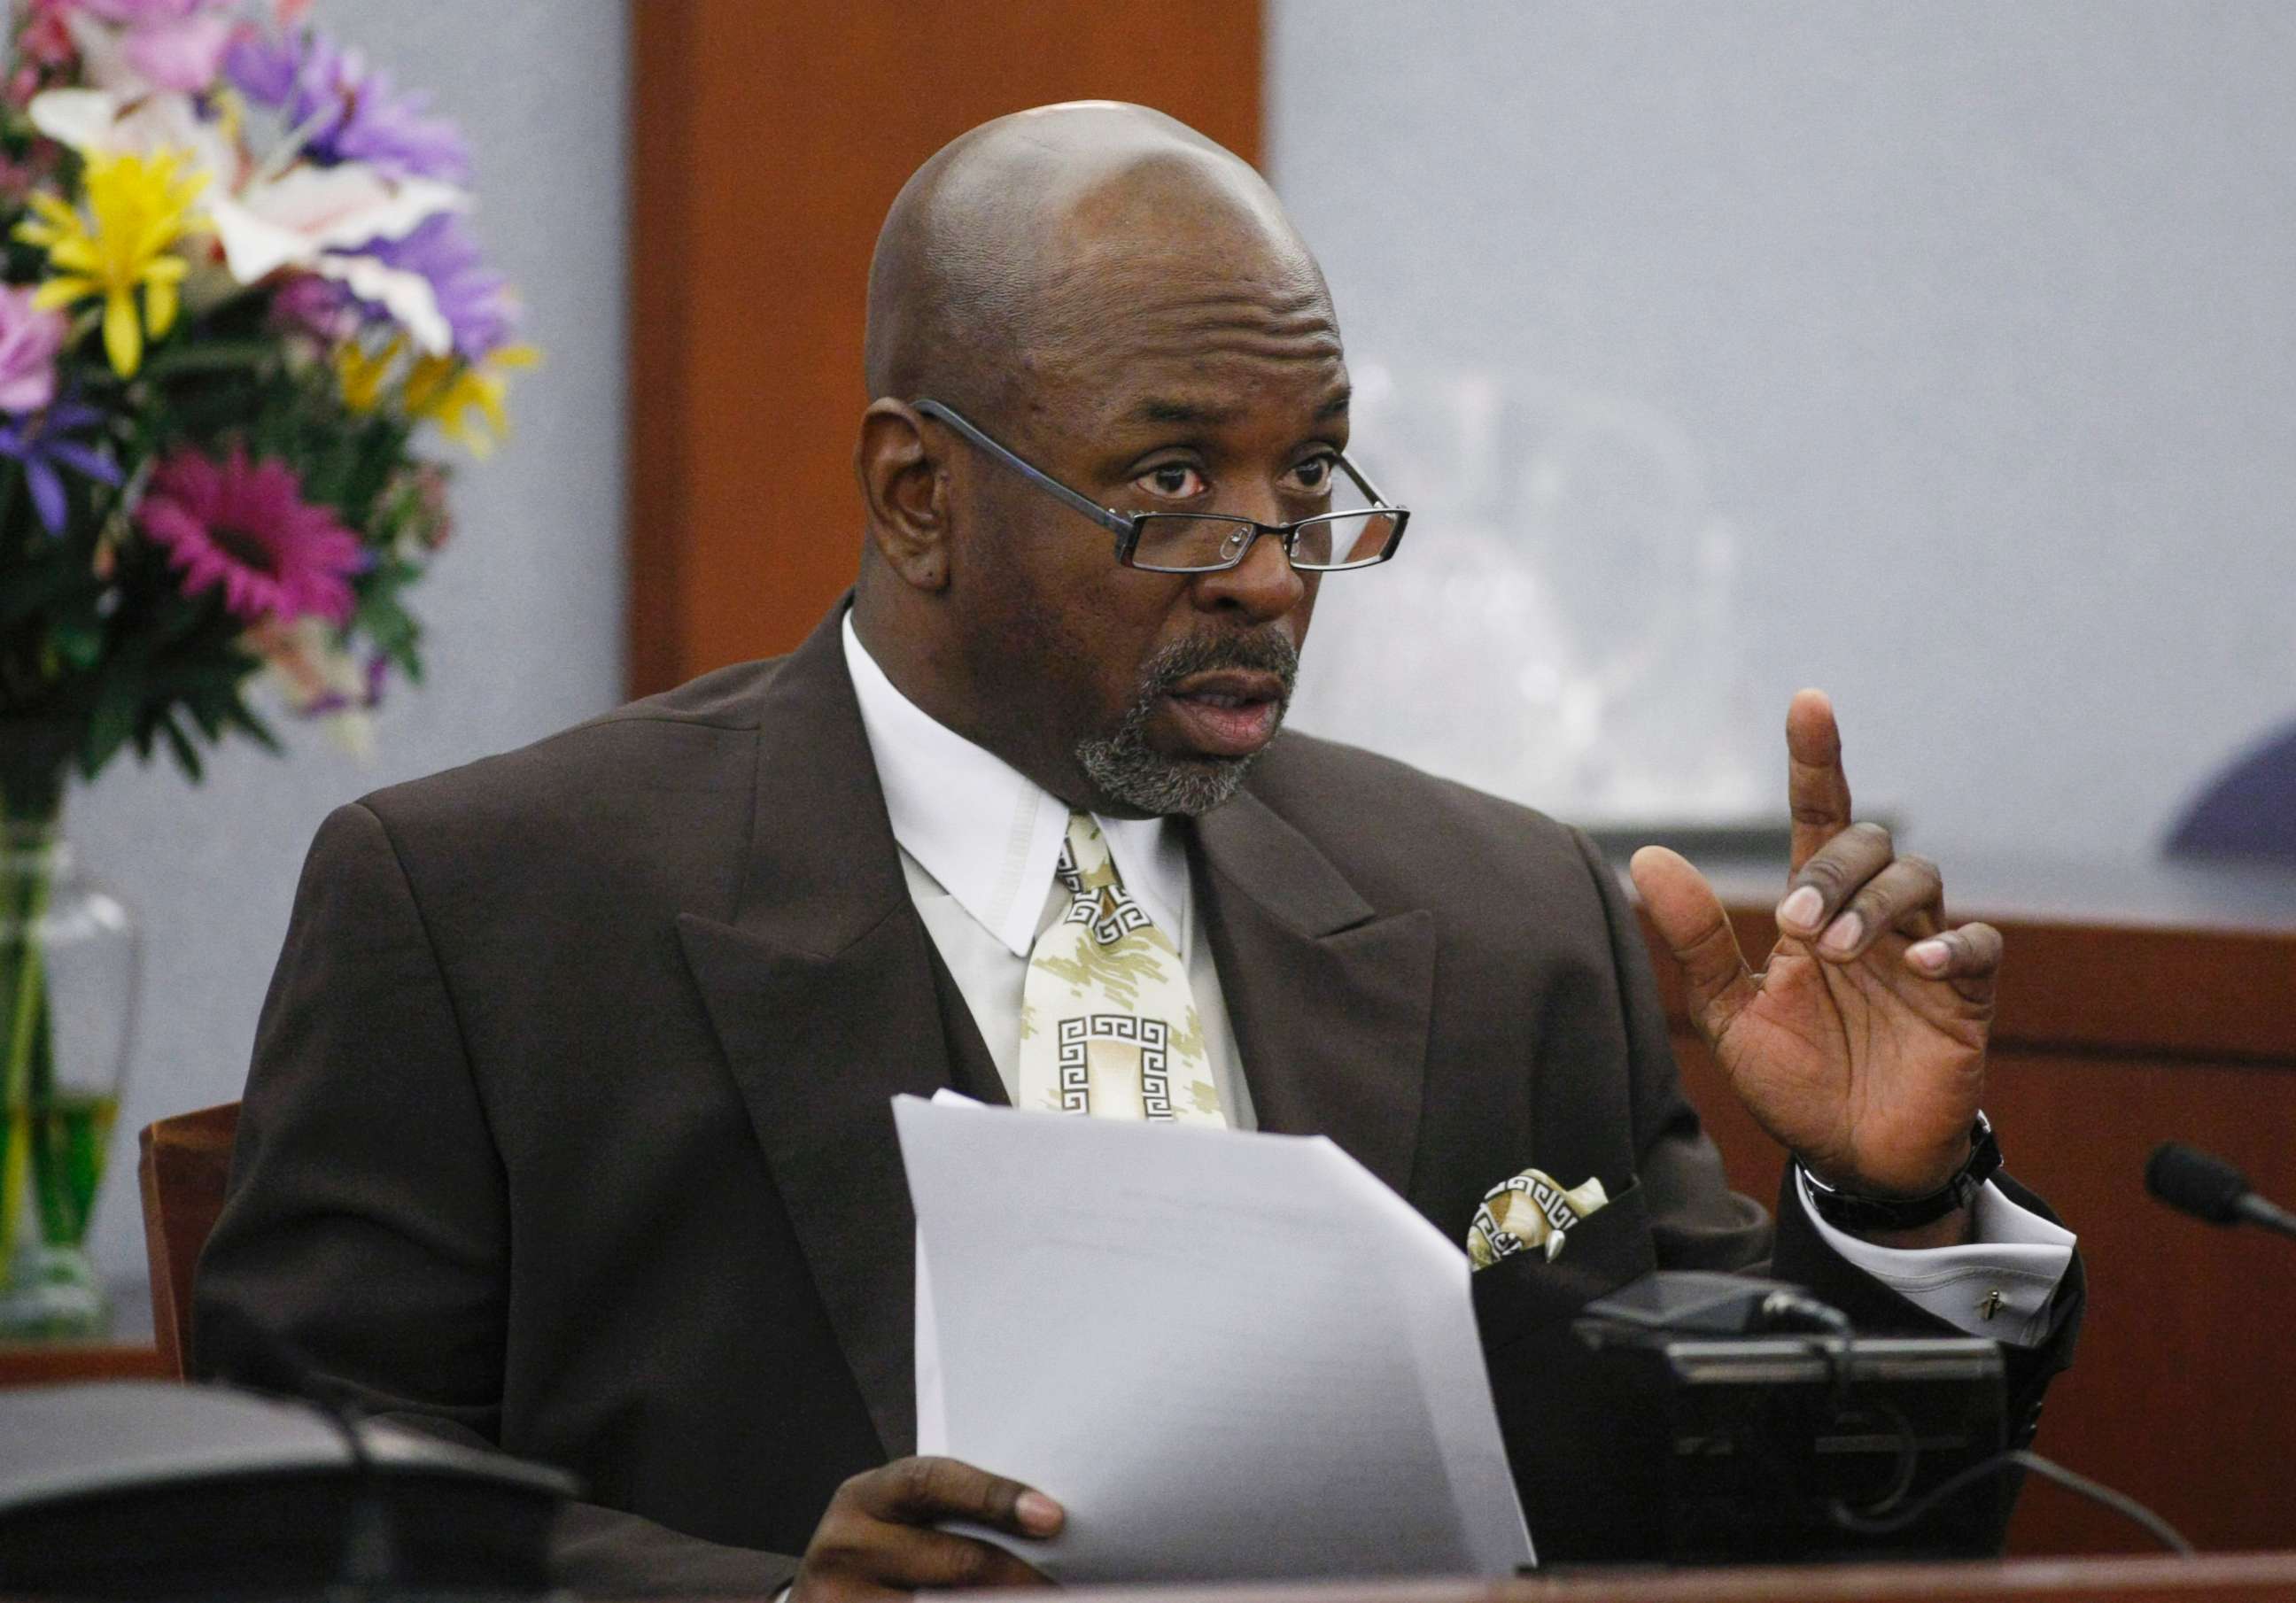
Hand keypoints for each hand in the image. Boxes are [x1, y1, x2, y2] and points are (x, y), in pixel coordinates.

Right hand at [790, 1455, 1063, 1602]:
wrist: (822, 1602)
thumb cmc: (882, 1556)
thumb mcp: (897, 1523)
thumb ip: (949, 1516)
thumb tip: (1044, 1522)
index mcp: (863, 1498)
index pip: (931, 1482)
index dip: (994, 1497)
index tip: (1051, 1517)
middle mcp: (845, 1548)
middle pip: (952, 1562)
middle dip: (1019, 1576)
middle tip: (1065, 1585)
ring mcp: (839, 1601)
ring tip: (1049, 1599)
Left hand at [1629, 690, 2000, 1204]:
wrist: (1849, 1160)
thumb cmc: (1795, 1080)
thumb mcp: (1730, 1012)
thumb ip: (1697, 939)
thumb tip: (1646, 856)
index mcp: (1815, 911)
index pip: (1820, 818)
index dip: (1817, 761)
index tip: (1809, 703)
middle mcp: (1871, 919)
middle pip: (1870, 845)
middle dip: (1832, 872)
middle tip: (1799, 929)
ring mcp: (1923, 952)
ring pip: (1920, 879)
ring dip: (1875, 904)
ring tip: (1839, 952)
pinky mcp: (1965, 998)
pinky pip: (1979, 946)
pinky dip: (1954, 944)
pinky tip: (1921, 963)